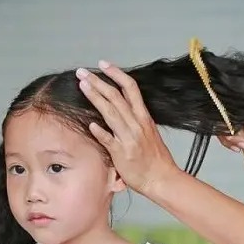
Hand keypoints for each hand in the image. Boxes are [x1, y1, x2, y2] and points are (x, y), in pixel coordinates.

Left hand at [76, 61, 181, 194]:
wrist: (162, 179)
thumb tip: (121, 111)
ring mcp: (129, 138)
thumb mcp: (148, 133)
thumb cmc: (155, 158)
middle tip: (82, 72)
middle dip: (98, 82)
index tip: (103, 64)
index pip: (131, 88)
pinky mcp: (122, 153)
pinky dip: (100, 132)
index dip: (116, 74)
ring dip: (96, 97)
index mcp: (144, 117)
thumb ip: (135, 121)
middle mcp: (137, 124)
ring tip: (82, 85)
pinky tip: (91, 125)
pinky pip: (109, 140)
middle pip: (116, 96)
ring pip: (111, 112)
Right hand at [218, 104, 243, 166]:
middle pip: (224, 112)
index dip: (232, 109)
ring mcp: (237, 123)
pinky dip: (227, 143)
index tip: (239, 124)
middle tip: (241, 141)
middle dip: (228, 127)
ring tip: (243, 146)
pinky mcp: (234, 134)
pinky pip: (223, 135)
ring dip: (228, 137)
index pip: (236, 100)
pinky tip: (238, 148)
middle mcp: (243, 112)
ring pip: (222, 124)